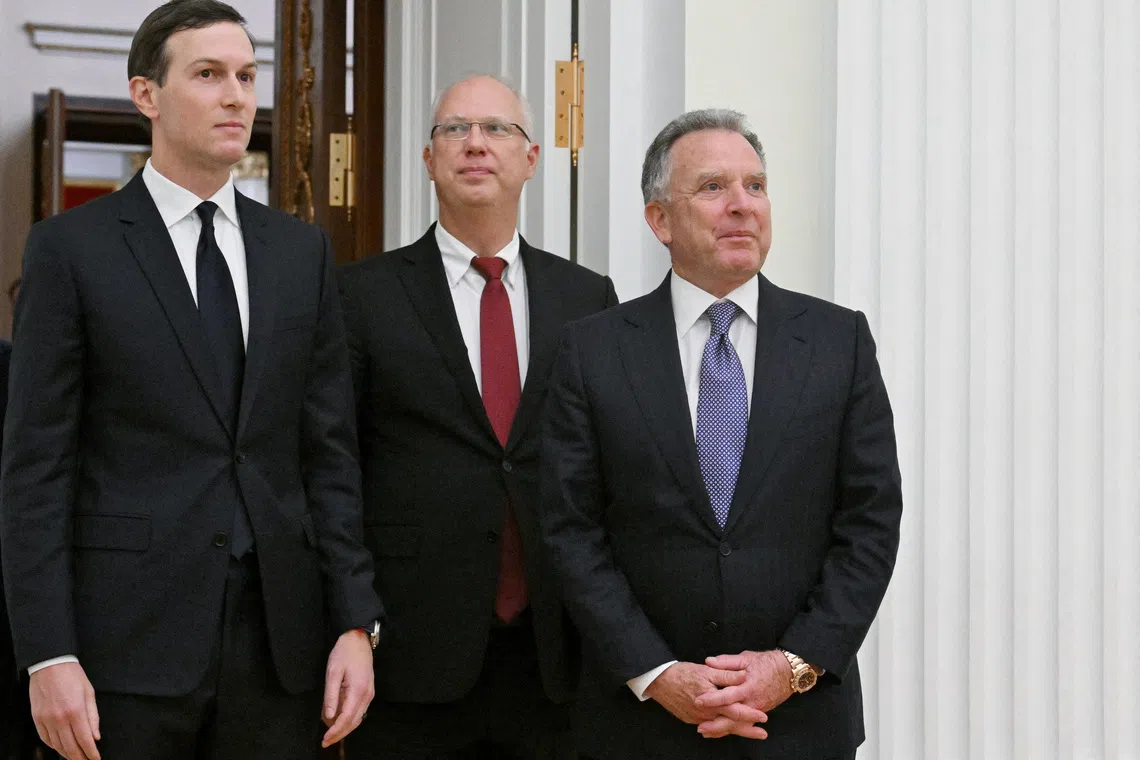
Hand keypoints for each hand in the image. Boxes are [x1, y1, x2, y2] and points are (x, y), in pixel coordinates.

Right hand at [29, 662, 100, 759]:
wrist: (50, 664)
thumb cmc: (72, 676)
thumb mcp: (89, 693)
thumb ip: (93, 717)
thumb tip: (96, 736)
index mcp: (76, 711)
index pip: (85, 740)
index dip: (91, 753)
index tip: (96, 759)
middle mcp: (60, 718)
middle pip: (70, 746)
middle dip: (80, 757)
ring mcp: (46, 719)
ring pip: (57, 745)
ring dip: (67, 754)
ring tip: (75, 757)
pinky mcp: (37, 718)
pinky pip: (45, 738)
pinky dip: (53, 746)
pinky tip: (60, 748)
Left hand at [321, 629, 374, 747]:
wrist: (358, 639)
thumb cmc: (344, 653)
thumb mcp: (333, 672)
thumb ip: (331, 695)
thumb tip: (329, 716)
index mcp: (358, 690)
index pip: (347, 718)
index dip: (335, 731)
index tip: (325, 738)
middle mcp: (367, 695)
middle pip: (354, 722)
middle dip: (339, 734)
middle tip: (325, 741)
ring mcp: (369, 694)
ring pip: (358, 718)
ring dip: (344, 728)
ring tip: (329, 733)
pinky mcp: (368, 692)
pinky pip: (359, 711)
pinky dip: (349, 719)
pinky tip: (338, 720)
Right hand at [643, 661, 767, 738]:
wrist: (659, 681)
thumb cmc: (682, 673)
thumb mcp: (706, 670)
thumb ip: (726, 674)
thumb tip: (744, 675)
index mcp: (711, 700)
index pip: (735, 710)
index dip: (749, 714)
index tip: (763, 717)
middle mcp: (705, 713)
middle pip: (730, 724)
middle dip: (747, 730)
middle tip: (761, 733)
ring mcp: (697, 718)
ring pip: (720, 727)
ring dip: (734, 730)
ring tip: (749, 732)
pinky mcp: (690, 719)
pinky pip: (709, 726)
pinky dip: (719, 728)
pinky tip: (726, 728)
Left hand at [695, 650, 792, 737]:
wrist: (788, 673)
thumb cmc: (767, 663)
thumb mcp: (746, 658)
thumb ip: (726, 662)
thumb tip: (708, 661)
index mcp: (747, 687)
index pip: (728, 696)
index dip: (713, 699)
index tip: (699, 701)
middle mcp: (752, 702)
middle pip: (732, 717)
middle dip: (716, 724)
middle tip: (700, 727)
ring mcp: (756, 709)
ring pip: (738, 724)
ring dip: (722, 729)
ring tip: (706, 732)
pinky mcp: (758, 712)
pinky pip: (744, 724)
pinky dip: (732, 728)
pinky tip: (720, 731)